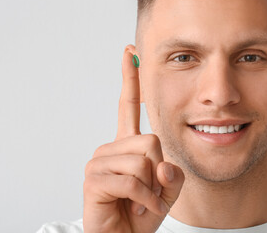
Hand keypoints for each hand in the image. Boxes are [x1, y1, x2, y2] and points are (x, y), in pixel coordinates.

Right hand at [83, 45, 184, 232]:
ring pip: (143, 161)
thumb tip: (162, 163)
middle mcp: (111, 147)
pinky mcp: (94, 178)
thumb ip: (172, 175)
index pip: (128, 105)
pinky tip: (138, 208)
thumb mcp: (166, 191)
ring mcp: (100, 161)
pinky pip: (132, 181)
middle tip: (150, 191)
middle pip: (151, 141)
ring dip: (152, 189)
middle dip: (159, 171)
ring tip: (141, 200)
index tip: (129, 53)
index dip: (130, 80)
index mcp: (127, 145)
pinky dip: (144, 199)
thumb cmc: (141, 212)